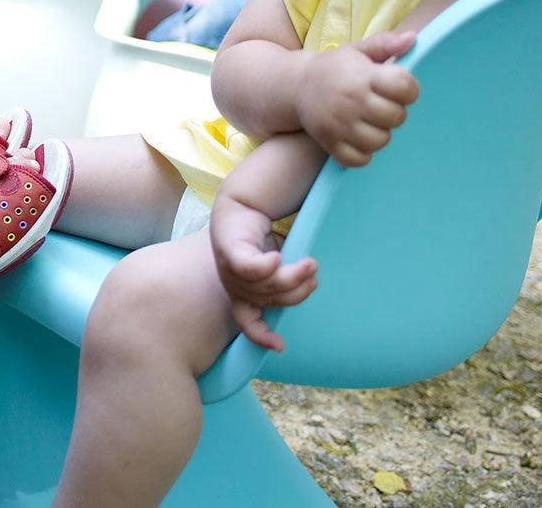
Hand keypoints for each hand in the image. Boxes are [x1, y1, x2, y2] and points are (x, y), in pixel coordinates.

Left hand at [209, 193, 316, 351]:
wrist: (246, 195)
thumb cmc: (265, 232)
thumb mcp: (279, 261)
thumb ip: (287, 280)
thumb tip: (315, 290)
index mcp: (240, 288)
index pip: (244, 318)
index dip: (260, 335)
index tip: (280, 346)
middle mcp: (231, 279)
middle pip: (265, 300)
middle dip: (294, 293)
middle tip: (314, 278)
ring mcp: (226, 263)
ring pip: (262, 285)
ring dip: (291, 278)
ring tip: (312, 264)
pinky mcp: (228, 246)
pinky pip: (247, 266)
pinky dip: (263, 267)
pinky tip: (277, 258)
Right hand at [296, 30, 418, 166]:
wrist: (295, 86)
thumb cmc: (335, 68)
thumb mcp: (357, 50)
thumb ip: (386, 43)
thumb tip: (413, 38)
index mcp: (362, 76)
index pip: (404, 86)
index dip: (409, 89)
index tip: (399, 88)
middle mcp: (351, 100)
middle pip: (397, 117)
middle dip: (394, 111)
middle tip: (380, 104)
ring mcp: (339, 124)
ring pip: (381, 141)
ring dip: (380, 133)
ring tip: (369, 121)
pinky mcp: (330, 143)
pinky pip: (361, 159)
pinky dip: (363, 151)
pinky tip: (357, 137)